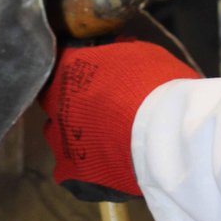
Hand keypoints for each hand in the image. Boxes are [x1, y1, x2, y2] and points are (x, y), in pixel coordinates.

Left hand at [39, 39, 199, 199]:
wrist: (166, 133)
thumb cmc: (156, 84)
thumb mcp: (141, 53)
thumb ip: (119, 53)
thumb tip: (118, 48)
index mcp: (69, 67)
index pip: (61, 62)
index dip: (78, 69)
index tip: (94, 74)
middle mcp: (55, 102)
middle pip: (55, 101)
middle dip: (74, 103)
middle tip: (102, 107)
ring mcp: (60, 139)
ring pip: (59, 135)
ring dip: (76, 135)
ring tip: (106, 138)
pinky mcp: (70, 173)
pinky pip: (70, 169)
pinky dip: (85, 168)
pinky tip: (107, 163)